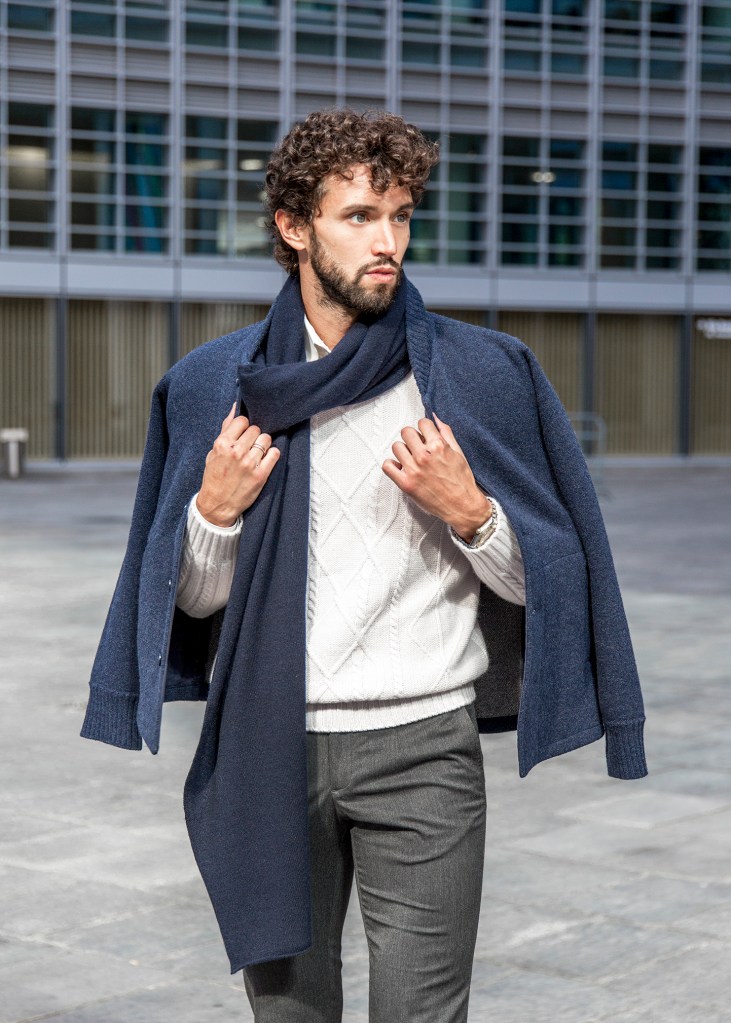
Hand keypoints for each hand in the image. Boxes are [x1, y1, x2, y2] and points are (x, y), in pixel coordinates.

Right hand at [196, 403, 280, 526]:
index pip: (242, 421)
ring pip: (266, 439)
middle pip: (255, 429)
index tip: (242, 434)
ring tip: (257, 453)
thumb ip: (225, 430)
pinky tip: (265, 459)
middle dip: (253, 436)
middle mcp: (236, 452)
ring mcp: (249, 463)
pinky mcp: (261, 475)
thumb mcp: (214, 452)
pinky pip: (274, 454)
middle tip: (250, 445)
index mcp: (222, 444)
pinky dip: (272, 454)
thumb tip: (235, 408)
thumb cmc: (214, 476)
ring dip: (263, 444)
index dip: (243, 426)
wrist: (217, 505)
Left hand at [381, 414, 491, 540]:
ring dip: (403, 451)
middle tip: (417, 447)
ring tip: (410, 459)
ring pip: (396, 447)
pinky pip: (387, 466)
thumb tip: (435, 417)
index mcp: (439, 446)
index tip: (425, 435)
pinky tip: (401, 468)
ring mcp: (414, 470)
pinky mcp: (406, 483)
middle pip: (406, 432)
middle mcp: (424, 456)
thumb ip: (446, 433)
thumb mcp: (459, 453)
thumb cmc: (462, 482)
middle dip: (412, 437)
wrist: (463, 506)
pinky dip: (392, 465)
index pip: (422, 423)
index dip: (424, 429)